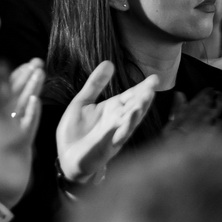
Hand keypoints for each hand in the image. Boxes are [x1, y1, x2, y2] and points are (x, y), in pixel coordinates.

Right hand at [7, 57, 45, 146]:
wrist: (10, 178)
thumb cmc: (9, 151)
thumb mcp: (8, 126)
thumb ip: (12, 103)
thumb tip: (25, 78)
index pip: (7, 92)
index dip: (18, 77)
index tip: (28, 64)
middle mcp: (0, 122)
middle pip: (12, 95)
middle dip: (24, 78)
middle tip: (36, 64)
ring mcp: (8, 133)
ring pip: (19, 106)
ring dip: (29, 88)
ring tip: (39, 73)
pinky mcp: (19, 145)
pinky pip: (25, 128)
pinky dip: (30, 114)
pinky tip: (36, 101)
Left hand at [56, 62, 158, 184]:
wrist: (66, 158)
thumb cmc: (75, 132)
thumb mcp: (82, 102)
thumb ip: (95, 84)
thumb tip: (108, 62)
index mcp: (112, 109)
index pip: (130, 95)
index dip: (142, 87)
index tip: (155, 78)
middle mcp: (116, 121)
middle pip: (134, 106)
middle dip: (144, 96)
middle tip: (154, 84)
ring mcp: (113, 134)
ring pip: (130, 120)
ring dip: (139, 109)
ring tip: (147, 97)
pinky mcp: (107, 146)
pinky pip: (119, 135)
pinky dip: (126, 126)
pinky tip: (131, 116)